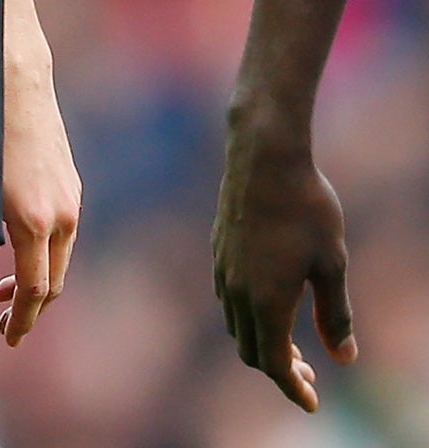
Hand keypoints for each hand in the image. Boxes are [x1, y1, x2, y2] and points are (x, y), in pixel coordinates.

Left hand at [0, 50, 80, 344]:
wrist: (15, 77)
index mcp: (34, 222)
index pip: (34, 290)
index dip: (21, 320)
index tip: (8, 339)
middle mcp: (62, 215)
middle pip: (53, 282)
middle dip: (30, 309)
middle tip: (3, 324)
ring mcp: (70, 198)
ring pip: (60, 257)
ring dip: (38, 280)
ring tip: (6, 292)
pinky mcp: (69, 182)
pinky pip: (62, 232)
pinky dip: (45, 253)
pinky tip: (21, 249)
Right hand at [214, 117, 354, 411]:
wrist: (264, 158)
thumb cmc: (308, 209)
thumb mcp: (333, 265)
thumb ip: (335, 315)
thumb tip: (344, 358)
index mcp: (267, 300)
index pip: (274, 363)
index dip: (293, 389)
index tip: (312, 404)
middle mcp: (237, 291)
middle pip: (250, 350)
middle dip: (279, 370)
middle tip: (310, 374)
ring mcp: (223, 270)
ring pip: (236, 325)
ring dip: (262, 342)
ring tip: (293, 342)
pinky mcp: (218, 251)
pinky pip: (228, 300)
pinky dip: (249, 318)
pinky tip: (271, 303)